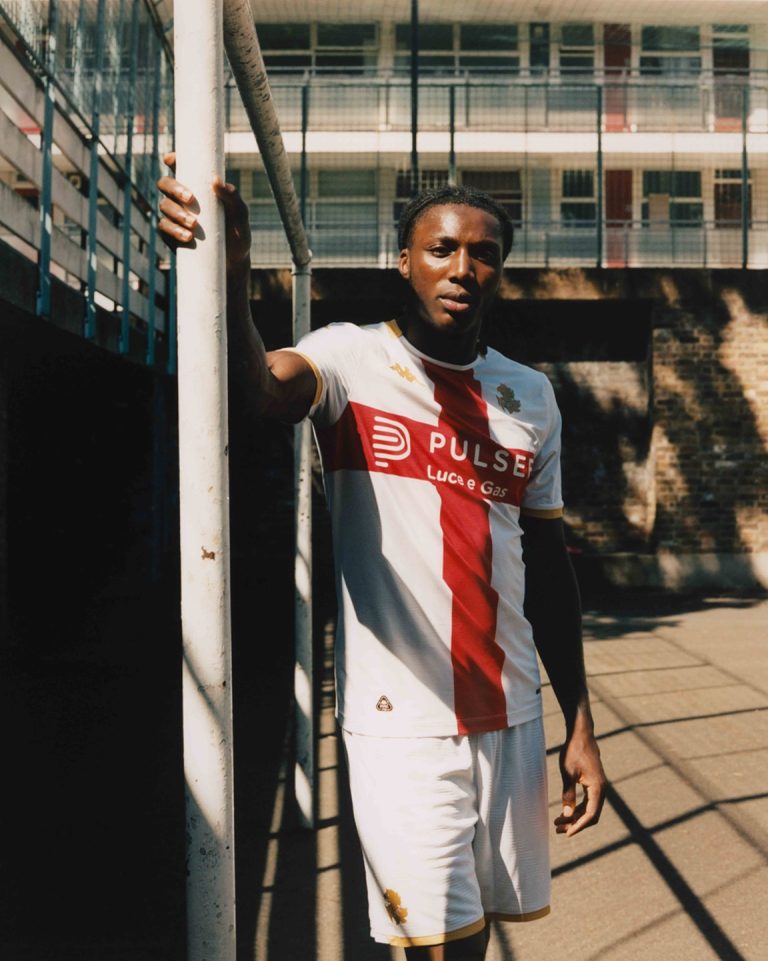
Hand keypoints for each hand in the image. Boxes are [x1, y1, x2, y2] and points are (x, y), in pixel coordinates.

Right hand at [157, 152, 251, 276]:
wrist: (233, 264)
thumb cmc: (238, 235)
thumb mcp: (240, 216)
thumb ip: (233, 198)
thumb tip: (217, 181)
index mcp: (198, 188)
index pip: (180, 168)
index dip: (173, 160)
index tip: (172, 159)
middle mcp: (182, 199)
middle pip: (165, 184)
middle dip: (174, 188)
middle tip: (190, 199)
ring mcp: (175, 217)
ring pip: (164, 206)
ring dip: (176, 213)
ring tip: (194, 225)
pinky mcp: (171, 235)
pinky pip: (163, 228)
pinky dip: (173, 230)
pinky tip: (187, 237)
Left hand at [554, 725, 606, 836]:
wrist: (581, 734)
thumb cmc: (573, 751)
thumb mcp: (568, 773)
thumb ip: (568, 794)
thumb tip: (567, 815)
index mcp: (598, 788)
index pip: (591, 815)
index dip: (579, 826)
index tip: (566, 833)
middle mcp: (601, 789)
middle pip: (591, 815)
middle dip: (575, 824)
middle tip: (558, 829)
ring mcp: (599, 786)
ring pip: (589, 809)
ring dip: (575, 817)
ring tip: (558, 822)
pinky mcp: (594, 783)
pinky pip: (588, 801)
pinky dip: (577, 808)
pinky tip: (566, 811)